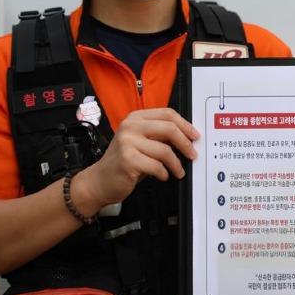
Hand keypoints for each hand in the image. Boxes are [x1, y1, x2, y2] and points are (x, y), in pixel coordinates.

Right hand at [75, 108, 199, 208]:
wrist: (99, 180)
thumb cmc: (123, 161)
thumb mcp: (140, 142)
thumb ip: (159, 135)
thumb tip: (187, 137)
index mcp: (135, 117)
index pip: (167, 114)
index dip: (185, 125)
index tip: (195, 136)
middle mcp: (130, 126)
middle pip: (169, 128)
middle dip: (185, 143)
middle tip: (192, 154)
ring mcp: (128, 142)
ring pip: (165, 150)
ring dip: (176, 164)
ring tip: (178, 171)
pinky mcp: (128, 160)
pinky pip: (157, 166)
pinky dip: (164, 173)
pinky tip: (162, 176)